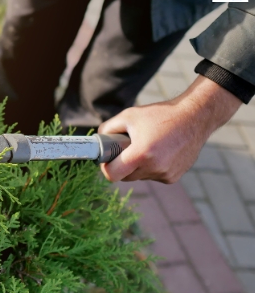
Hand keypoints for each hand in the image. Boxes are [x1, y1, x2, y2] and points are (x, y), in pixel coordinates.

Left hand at [99, 75, 241, 182]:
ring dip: (137, 166)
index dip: (106, 168)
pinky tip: (159, 152)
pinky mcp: (173, 177)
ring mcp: (165, 174)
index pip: (112, 175)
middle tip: (126, 149)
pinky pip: (153, 176)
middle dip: (122, 165)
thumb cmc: (160, 115)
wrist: (195, 117)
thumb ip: (108, 129)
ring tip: (146, 147)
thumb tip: (98, 141)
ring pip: (139, 176)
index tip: (107, 159)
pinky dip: (151, 167)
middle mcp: (154, 168)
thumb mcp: (129, 115)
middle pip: (125, 176)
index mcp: (141, 154)